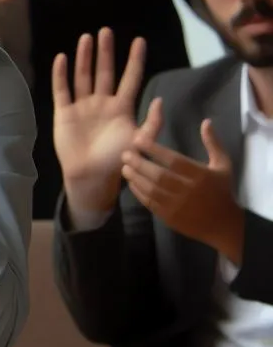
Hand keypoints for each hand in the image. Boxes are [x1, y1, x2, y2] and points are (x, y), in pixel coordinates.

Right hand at [52, 28, 146, 216]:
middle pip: (105, 72)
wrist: (90, 178)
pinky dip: (61, 74)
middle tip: (107, 31)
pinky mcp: (65, 113)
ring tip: (87, 38)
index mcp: (122, 109)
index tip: (140, 41)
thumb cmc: (117, 163)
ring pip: (83, 76)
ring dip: (85, 57)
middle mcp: (102, 103)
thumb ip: (152, 123)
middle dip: (106, 52)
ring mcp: (83, 106)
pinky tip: (62, 58)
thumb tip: (161, 100)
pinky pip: (62, 89)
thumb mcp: (140, 143)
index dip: (135, 60)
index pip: (131, 78)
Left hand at [122, 106, 243, 262]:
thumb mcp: (223, 165)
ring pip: (151, 190)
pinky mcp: (169, 217)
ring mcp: (177, 206)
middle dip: (139, 163)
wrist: (223, 225)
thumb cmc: (221, 190)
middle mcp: (188, 191)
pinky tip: (132, 182)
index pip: (174, 160)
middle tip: (125, 153)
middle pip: (159, 175)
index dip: (155, 149)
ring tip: (125, 166)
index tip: (138, 140)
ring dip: (135, 177)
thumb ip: (213, 143)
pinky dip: (138, 192)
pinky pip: (150, 203)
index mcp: (200, 176)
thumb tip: (206, 121)